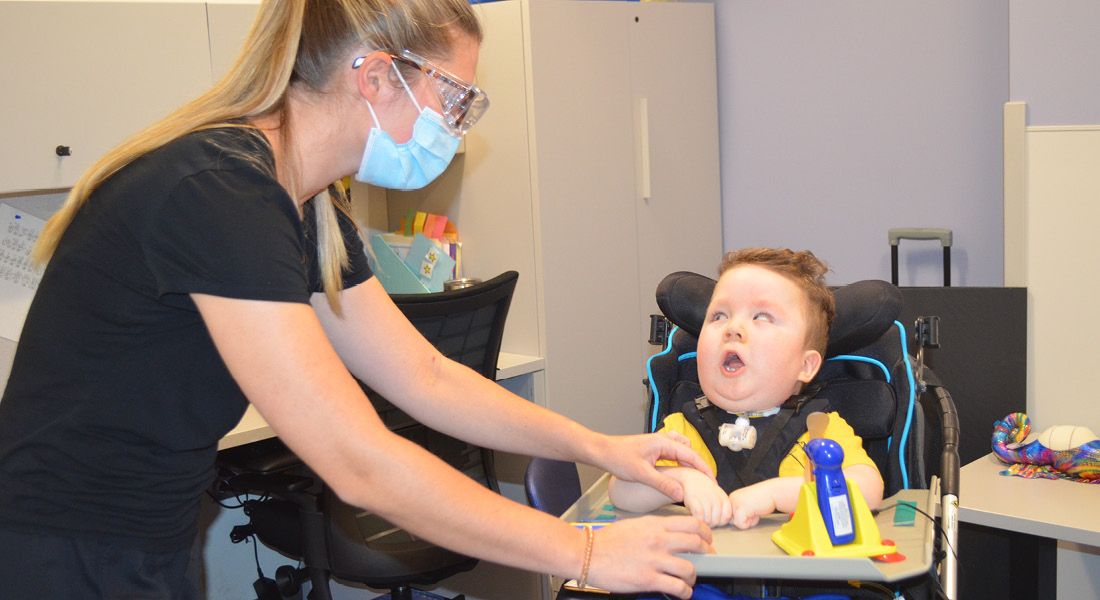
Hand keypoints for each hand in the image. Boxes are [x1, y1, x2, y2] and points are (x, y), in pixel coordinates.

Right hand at [585, 516, 714, 598]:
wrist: (587, 553)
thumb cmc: (607, 540)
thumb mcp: (635, 525)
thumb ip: (656, 528)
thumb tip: (672, 535)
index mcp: (655, 524)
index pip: (693, 523)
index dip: (706, 533)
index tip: (707, 540)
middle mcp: (658, 540)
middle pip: (697, 543)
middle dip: (707, 553)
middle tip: (707, 559)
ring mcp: (654, 560)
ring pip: (690, 568)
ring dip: (694, 577)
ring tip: (690, 580)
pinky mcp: (648, 579)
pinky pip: (677, 587)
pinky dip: (685, 592)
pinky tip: (683, 593)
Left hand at [597, 433, 715, 502]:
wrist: (602, 452)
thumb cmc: (618, 458)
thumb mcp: (641, 473)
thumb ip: (662, 483)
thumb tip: (681, 495)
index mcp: (664, 442)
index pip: (692, 455)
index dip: (705, 469)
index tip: (714, 483)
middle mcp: (664, 441)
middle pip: (690, 455)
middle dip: (700, 470)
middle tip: (709, 487)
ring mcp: (659, 446)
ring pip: (682, 456)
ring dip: (690, 468)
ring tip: (697, 484)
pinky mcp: (655, 452)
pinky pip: (674, 458)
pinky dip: (680, 467)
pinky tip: (680, 478)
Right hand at [677, 468, 732, 526]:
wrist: (693, 478)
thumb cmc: (706, 491)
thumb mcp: (719, 498)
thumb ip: (723, 510)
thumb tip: (723, 524)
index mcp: (724, 499)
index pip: (726, 518)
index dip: (720, 523)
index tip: (714, 520)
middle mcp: (716, 499)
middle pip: (716, 522)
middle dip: (710, 524)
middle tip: (705, 519)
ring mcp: (705, 499)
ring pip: (707, 521)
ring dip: (702, 522)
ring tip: (700, 517)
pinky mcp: (694, 500)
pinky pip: (699, 516)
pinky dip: (697, 518)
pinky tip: (695, 515)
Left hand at [727, 484, 775, 529]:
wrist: (774, 493)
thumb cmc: (763, 499)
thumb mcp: (747, 505)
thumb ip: (739, 512)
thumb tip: (735, 524)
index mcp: (732, 498)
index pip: (729, 516)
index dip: (741, 518)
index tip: (751, 510)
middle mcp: (732, 499)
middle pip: (730, 520)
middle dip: (743, 520)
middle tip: (753, 512)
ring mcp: (736, 503)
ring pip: (735, 523)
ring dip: (747, 522)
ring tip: (755, 512)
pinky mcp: (742, 507)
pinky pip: (740, 523)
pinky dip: (749, 524)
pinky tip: (756, 514)